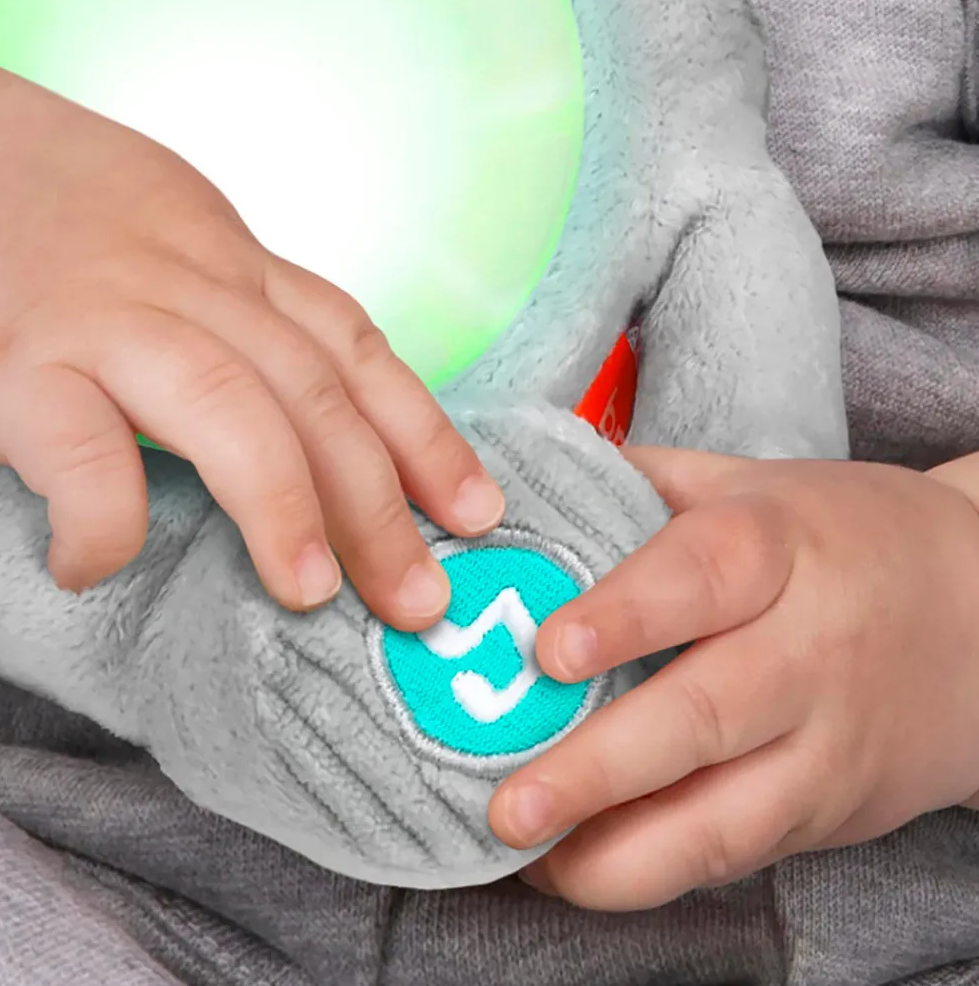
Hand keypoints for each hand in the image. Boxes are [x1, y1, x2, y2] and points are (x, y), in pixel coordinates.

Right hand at [0, 62, 502, 623]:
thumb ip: (252, 325)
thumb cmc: (68, 220)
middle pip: (314, 392)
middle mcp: (190, 286)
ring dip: (284, 507)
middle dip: (379, 503)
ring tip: (312, 593)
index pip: (355, 351)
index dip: (426, 435)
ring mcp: (105, 320)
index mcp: (236, 267)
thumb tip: (328, 427)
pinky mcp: (15, 362)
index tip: (476, 512)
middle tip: (419, 598)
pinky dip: (104, 520)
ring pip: (228, 407)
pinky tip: (98, 566)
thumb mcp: (184, 248)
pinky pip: (80, 449)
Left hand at [489, 447, 978, 910]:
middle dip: (599, 769)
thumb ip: (647, 483)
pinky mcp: (829, 812)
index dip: (626, 615)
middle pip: (704, 716)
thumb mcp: (755, 484)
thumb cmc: (843, 539)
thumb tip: (532, 481)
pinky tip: (577, 867)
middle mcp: (806, 652)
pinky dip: (653, 870)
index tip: (549, 650)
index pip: (702, 578)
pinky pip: (736, 853)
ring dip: (619, 853)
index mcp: (779, 549)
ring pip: (726, 817)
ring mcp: (825, 746)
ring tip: (528, 861)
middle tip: (509, 804)